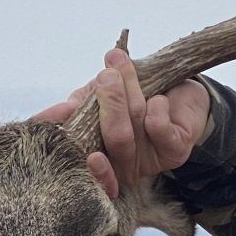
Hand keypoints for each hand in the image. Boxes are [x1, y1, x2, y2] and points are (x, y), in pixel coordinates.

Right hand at [33, 48, 210, 198]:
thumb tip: (55, 112)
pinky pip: (158, 127)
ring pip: (132, 128)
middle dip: (110, 103)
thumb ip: (79, 104)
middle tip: (107, 77)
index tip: (73, 131)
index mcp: (100, 158)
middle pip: (113, 139)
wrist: (181, 93)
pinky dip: (156, 105)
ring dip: (129, 92)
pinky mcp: (174, 152)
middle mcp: (122, 166)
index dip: (79, 153)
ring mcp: (148, 161)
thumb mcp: (100, 98)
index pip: (88, 170)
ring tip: (122, 66)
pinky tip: (159, 97)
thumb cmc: (133, 96)